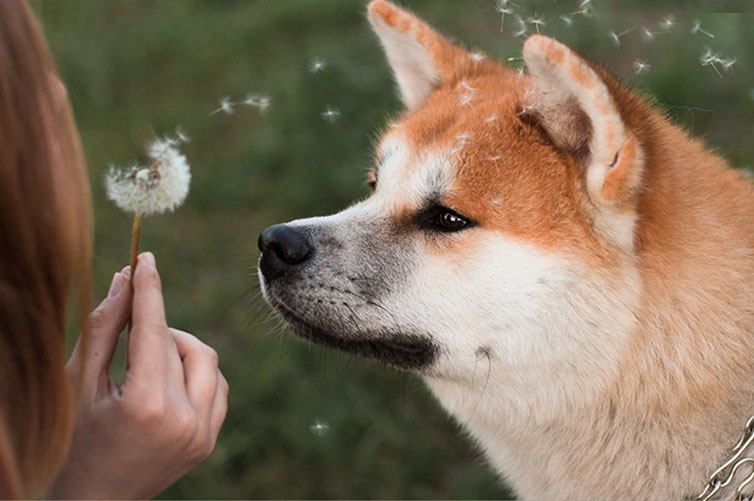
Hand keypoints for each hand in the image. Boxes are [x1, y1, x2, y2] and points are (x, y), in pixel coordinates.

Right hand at [47, 252, 228, 499]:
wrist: (93, 500)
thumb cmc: (76, 440)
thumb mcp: (81, 383)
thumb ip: (104, 329)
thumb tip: (124, 280)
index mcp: (146, 406)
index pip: (154, 331)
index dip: (150, 290)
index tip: (146, 259)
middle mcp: (184, 421)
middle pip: (181, 344)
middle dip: (156, 326)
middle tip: (131, 327)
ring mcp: (202, 434)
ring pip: (207, 361)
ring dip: (179, 349)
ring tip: (146, 361)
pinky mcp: (209, 440)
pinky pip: (217, 386)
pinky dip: (196, 373)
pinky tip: (168, 381)